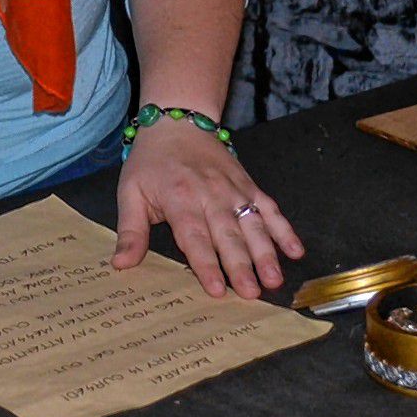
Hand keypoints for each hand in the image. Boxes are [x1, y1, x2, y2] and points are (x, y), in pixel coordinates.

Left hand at [113, 118, 304, 298]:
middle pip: (228, 235)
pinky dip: (285, 229)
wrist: (178, 123)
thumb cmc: (151, 162)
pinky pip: (270, 209)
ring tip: (274, 279)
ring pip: (253, 225)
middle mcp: (211, 194)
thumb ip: (130, 231)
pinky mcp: (249, 185)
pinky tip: (296, 250)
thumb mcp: (130, 192)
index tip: (216, 289)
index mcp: (180, 198)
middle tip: (252, 293)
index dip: (206, 264)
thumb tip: (121, 265)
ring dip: (266, 253)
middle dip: (241, 266)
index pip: (195, 237)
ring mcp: (234, 189)